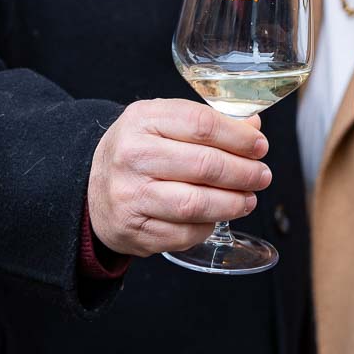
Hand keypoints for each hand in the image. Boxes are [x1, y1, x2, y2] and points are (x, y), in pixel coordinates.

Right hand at [87, 99, 271, 256]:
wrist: (90, 186)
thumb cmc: (138, 149)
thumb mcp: (163, 121)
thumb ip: (207, 122)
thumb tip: (253, 126)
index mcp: (143, 119)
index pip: (202, 124)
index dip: (239, 137)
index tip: (260, 146)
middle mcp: (132, 156)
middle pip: (204, 165)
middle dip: (243, 173)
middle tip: (262, 176)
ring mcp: (130, 196)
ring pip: (195, 204)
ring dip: (232, 203)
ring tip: (248, 199)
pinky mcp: (134, 230)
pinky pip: (184, 234)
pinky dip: (209, 226)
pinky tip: (218, 216)